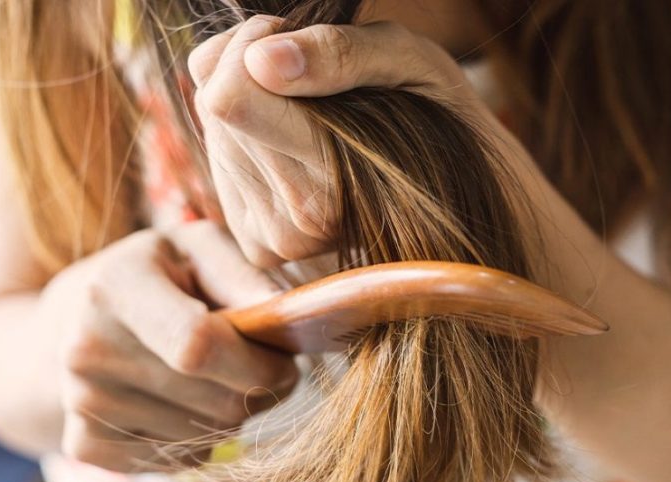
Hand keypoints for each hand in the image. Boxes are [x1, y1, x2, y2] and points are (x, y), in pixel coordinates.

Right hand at [42, 221, 296, 471]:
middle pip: (214, 401)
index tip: (286, 360)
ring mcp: (82, 401)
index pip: (198, 345)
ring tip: (220, 379)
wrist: (74, 320)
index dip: (258, 364)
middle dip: (261, 391)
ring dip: (233, 415)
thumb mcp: (198, 250)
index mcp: (116, 286)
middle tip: (266, 368)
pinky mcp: (84, 444)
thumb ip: (243, 275)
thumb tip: (284, 313)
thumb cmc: (159, 276)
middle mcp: (88, 348)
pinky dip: (200, 441)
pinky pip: (179, 462)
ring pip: (205, 437)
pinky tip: (187, 404)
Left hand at [187, 15, 521, 267]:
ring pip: (213, 130)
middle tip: (317, 83)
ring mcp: (277, 240)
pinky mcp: (260, 243)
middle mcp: (300, 223)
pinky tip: (298, 146)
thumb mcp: (407, 59)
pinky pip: (217, 163)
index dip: (260, 48)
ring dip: (255, 105)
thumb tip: (262, 61)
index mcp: (334, 179)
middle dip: (256, 74)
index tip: (305, 48)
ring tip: (316, 117)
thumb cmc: (435, 114)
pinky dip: (250, 140)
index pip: (231, 96)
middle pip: (216, 106)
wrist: (457, 192)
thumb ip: (340, 52)